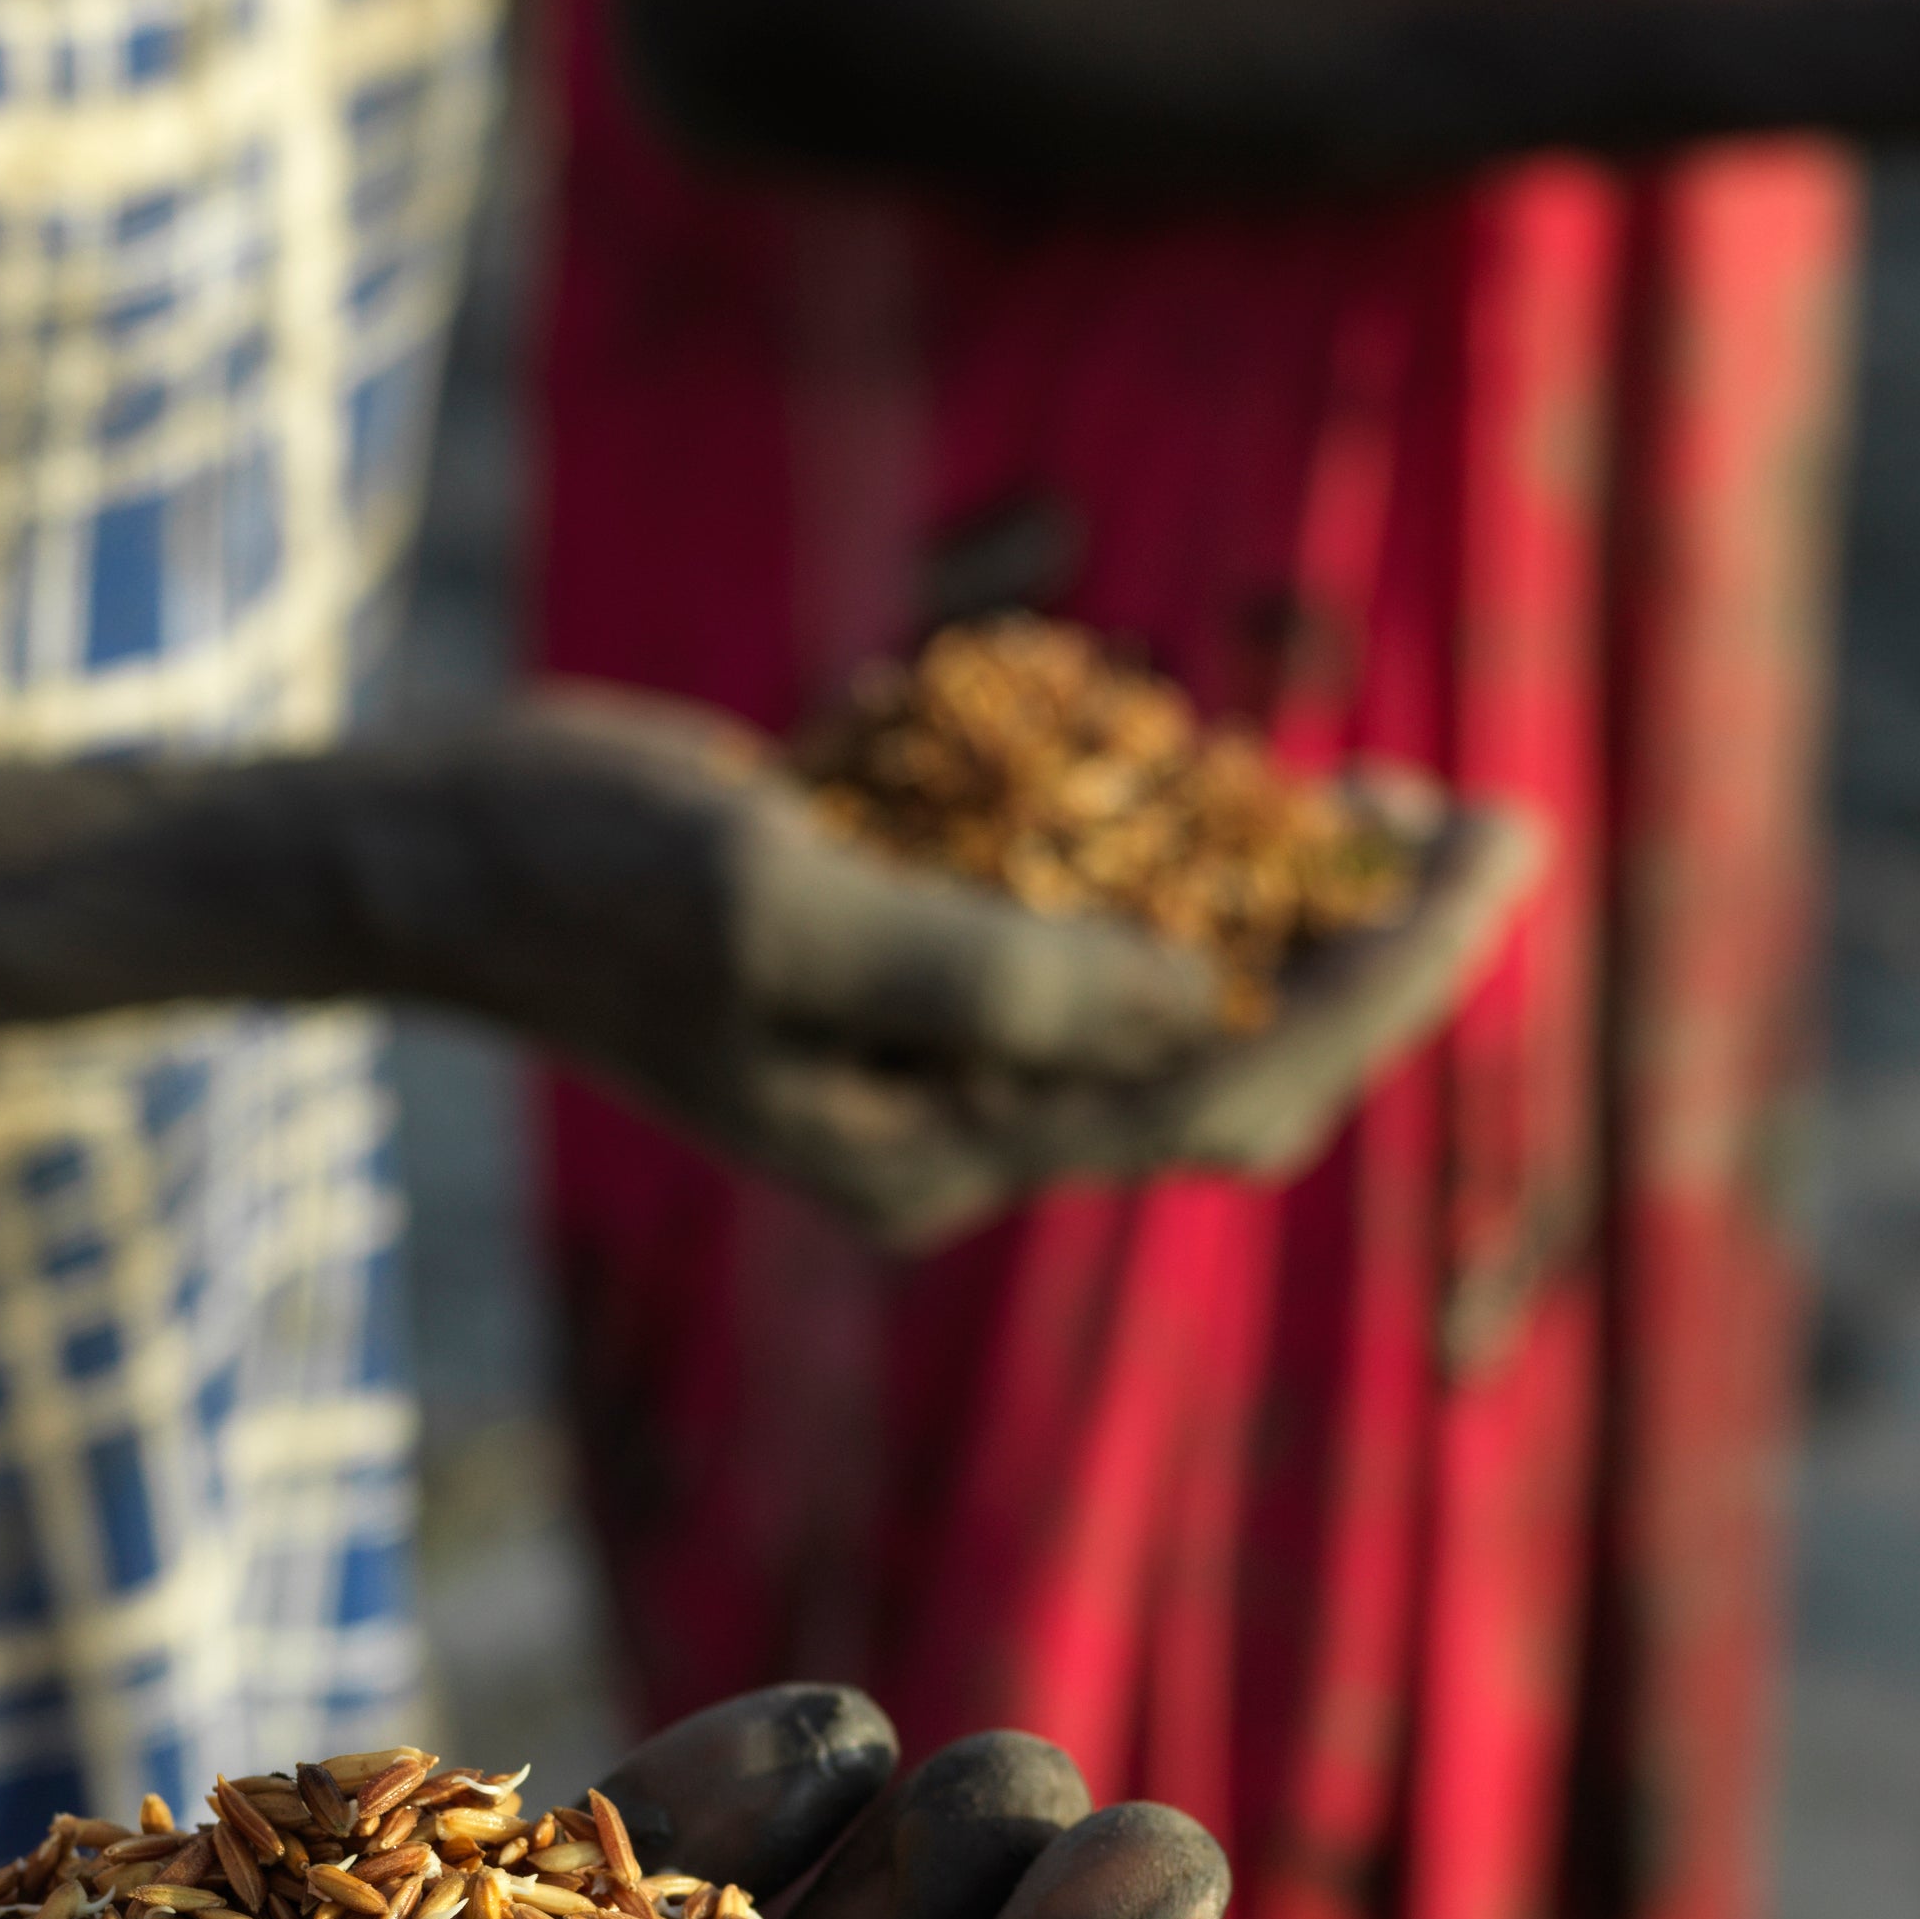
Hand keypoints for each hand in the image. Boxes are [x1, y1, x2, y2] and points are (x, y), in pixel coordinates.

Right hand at [354, 690, 1528, 1242]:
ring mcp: (940, 1053)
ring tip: (1371, 787)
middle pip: (1233, 1060)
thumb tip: (1190, 991)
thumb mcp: (775, 900)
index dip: (1381, 977)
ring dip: (1280, 897)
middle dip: (1370, 947)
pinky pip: (1093, 930)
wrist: (429, 851)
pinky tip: (1200, 765)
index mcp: (941, 1152)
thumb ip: (981, 962)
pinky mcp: (916, 969)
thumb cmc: (576, 870)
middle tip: (1484, 812)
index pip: (1223, 1085)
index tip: (1490, 847)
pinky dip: (1161, 851)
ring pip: (1181, 998)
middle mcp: (964, 1125)